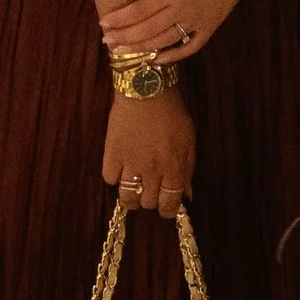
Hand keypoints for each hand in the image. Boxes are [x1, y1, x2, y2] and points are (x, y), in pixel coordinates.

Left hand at [100, 0, 252, 61]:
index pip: (139, 10)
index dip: (120, 19)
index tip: (103, 23)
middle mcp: (185, 9)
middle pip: (148, 29)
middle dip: (124, 37)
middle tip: (106, 42)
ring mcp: (199, 21)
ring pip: (164, 41)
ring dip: (141, 48)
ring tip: (122, 51)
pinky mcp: (211, 27)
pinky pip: (190, 47)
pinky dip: (173, 56)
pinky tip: (157, 59)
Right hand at [104, 85, 194, 219]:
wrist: (147, 89)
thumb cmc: (172, 113)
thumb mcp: (189, 141)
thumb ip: (188, 170)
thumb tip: (186, 195)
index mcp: (174, 167)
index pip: (170, 203)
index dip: (168, 210)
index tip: (166, 208)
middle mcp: (152, 170)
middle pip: (149, 202)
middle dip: (151, 199)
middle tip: (150, 189)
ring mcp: (130, 163)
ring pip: (127, 197)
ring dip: (132, 196)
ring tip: (133, 187)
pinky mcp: (112, 153)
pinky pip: (109, 179)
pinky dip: (114, 177)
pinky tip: (120, 168)